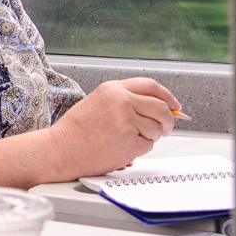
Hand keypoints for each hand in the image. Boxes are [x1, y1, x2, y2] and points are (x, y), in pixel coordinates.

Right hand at [47, 77, 179, 178]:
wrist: (61, 149)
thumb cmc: (77, 130)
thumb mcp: (99, 102)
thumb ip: (126, 99)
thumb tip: (158, 106)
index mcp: (113, 89)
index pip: (151, 86)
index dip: (167, 96)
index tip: (174, 104)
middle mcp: (122, 102)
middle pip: (161, 107)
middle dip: (168, 120)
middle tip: (165, 128)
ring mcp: (127, 122)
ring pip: (157, 128)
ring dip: (150, 136)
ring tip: (129, 139)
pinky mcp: (129, 142)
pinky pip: (149, 145)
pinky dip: (141, 148)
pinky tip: (123, 147)